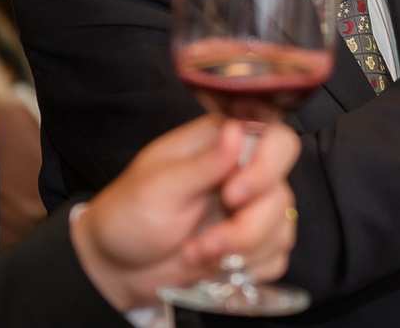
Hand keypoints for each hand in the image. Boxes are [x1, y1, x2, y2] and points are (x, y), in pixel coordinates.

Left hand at [70, 116, 299, 311]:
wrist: (118, 266)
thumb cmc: (130, 215)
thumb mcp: (160, 186)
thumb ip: (204, 163)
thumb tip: (237, 129)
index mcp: (223, 142)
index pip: (277, 139)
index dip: (267, 167)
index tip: (232, 195)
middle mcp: (244, 172)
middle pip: (280, 192)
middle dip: (246, 227)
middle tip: (206, 243)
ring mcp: (252, 209)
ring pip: (281, 229)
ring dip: (240, 252)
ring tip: (196, 254)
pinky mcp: (254, 245)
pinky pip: (275, 257)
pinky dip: (246, 270)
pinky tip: (213, 266)